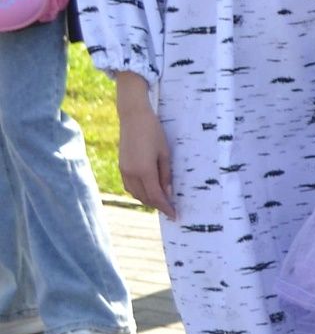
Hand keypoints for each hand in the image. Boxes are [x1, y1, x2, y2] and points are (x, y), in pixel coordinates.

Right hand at [115, 97, 176, 218]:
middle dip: (157, 205)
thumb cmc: (154, 133)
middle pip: (145, 198)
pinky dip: (139, 192)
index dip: (166, 207)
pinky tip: (148, 190)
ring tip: (161, 201)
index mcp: (144, 171)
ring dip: (147, 199)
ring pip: (135, 193)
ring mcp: (124, 170)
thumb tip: (168, 193)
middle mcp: (131, 174)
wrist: (133, 118)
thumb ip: (166, 175)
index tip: (174, 215)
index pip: (156, 196)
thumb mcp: (165, 154)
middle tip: (170, 209)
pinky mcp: (121, 166)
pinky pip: (129, 186)